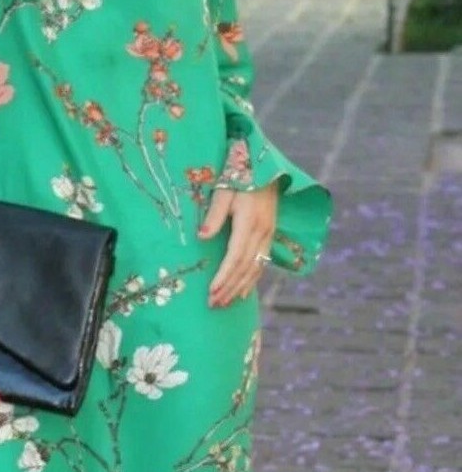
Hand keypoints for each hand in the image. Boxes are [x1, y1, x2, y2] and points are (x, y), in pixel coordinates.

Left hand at [201, 183, 277, 306]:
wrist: (264, 167)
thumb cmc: (239, 176)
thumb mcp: (223, 191)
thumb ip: (213, 215)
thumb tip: (201, 237)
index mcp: (249, 222)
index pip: (235, 257)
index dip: (224, 277)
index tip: (211, 292)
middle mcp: (262, 232)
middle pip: (245, 268)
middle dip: (229, 288)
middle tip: (213, 305)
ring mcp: (268, 234)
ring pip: (255, 268)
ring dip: (239, 288)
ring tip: (224, 304)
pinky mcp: (270, 235)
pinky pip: (262, 263)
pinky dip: (252, 280)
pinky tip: (242, 292)